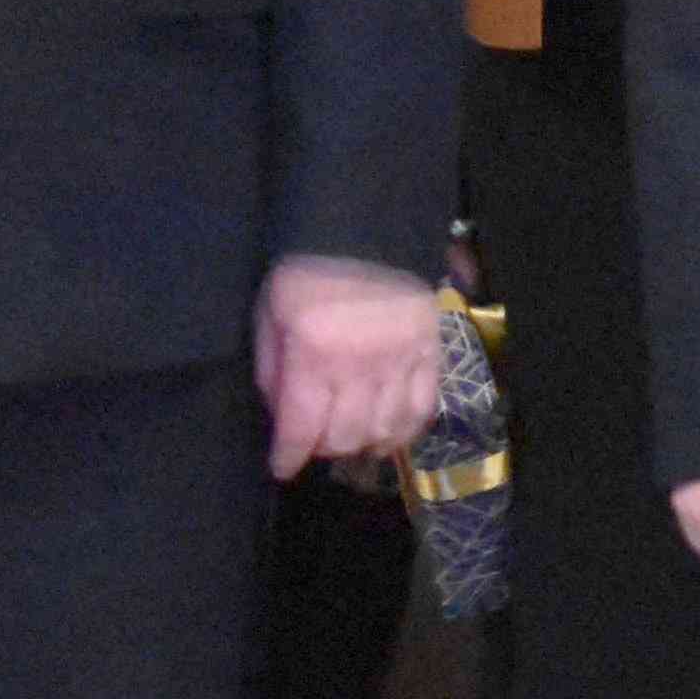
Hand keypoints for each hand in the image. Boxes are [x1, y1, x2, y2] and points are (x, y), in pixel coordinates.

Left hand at [254, 254, 440, 477]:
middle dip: (324, 449)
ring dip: (364, 445)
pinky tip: (388, 431)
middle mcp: (359, 363)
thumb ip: (271, 371)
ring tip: (351, 439)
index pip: (300, 428)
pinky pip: (422, 410)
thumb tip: (283, 420)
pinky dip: (404, 431)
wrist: (363, 230)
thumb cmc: (305, 275)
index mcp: (313, 352)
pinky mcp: (430, 352)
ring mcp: (400, 359)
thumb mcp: (269, 316)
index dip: (288, 457)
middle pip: (344, 436)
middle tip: (315, 443)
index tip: (282, 468)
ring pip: (384, 431)